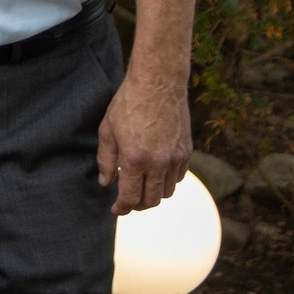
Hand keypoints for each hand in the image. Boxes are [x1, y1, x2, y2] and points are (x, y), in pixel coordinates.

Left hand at [97, 67, 191, 214]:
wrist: (158, 83)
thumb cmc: (128, 103)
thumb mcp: (107, 130)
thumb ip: (106, 160)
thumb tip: (106, 182)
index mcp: (135, 159)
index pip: (130, 197)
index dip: (122, 208)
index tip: (116, 210)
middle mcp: (159, 163)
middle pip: (151, 200)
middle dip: (137, 205)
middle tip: (127, 201)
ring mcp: (176, 158)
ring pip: (167, 191)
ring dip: (153, 194)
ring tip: (141, 187)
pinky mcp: (187, 151)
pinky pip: (178, 177)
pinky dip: (167, 181)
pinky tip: (156, 173)